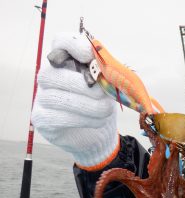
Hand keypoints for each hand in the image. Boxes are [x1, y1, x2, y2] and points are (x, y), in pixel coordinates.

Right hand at [32, 32, 118, 169]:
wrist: (99, 136)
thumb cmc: (102, 106)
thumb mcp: (109, 88)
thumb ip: (108, 74)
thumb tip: (108, 68)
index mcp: (67, 62)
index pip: (61, 42)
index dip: (72, 45)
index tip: (88, 55)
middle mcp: (49, 77)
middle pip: (53, 73)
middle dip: (82, 85)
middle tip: (102, 94)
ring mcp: (42, 98)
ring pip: (56, 98)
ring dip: (87, 105)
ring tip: (105, 111)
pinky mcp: (42, 119)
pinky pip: (57, 117)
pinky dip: (82, 119)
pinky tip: (97, 121)